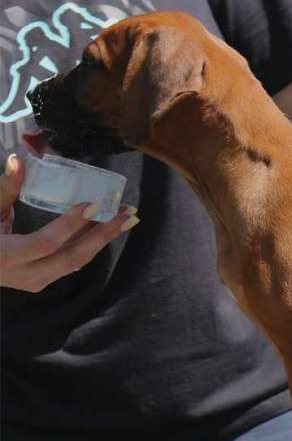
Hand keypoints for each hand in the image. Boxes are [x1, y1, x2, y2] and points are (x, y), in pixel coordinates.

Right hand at [0, 153, 138, 291]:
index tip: (93, 205)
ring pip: (76, 261)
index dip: (70, 225)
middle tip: (130, 213)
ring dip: (103, 238)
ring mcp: (35, 282)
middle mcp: (25, 274)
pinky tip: (106, 227)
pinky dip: (89, 243)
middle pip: (73, 257)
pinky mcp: (42, 281)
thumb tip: (18, 159)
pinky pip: (71, 262)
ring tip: (126, 217)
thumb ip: (5, 188)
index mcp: (6, 256)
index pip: (46, 243)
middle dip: (105, 235)